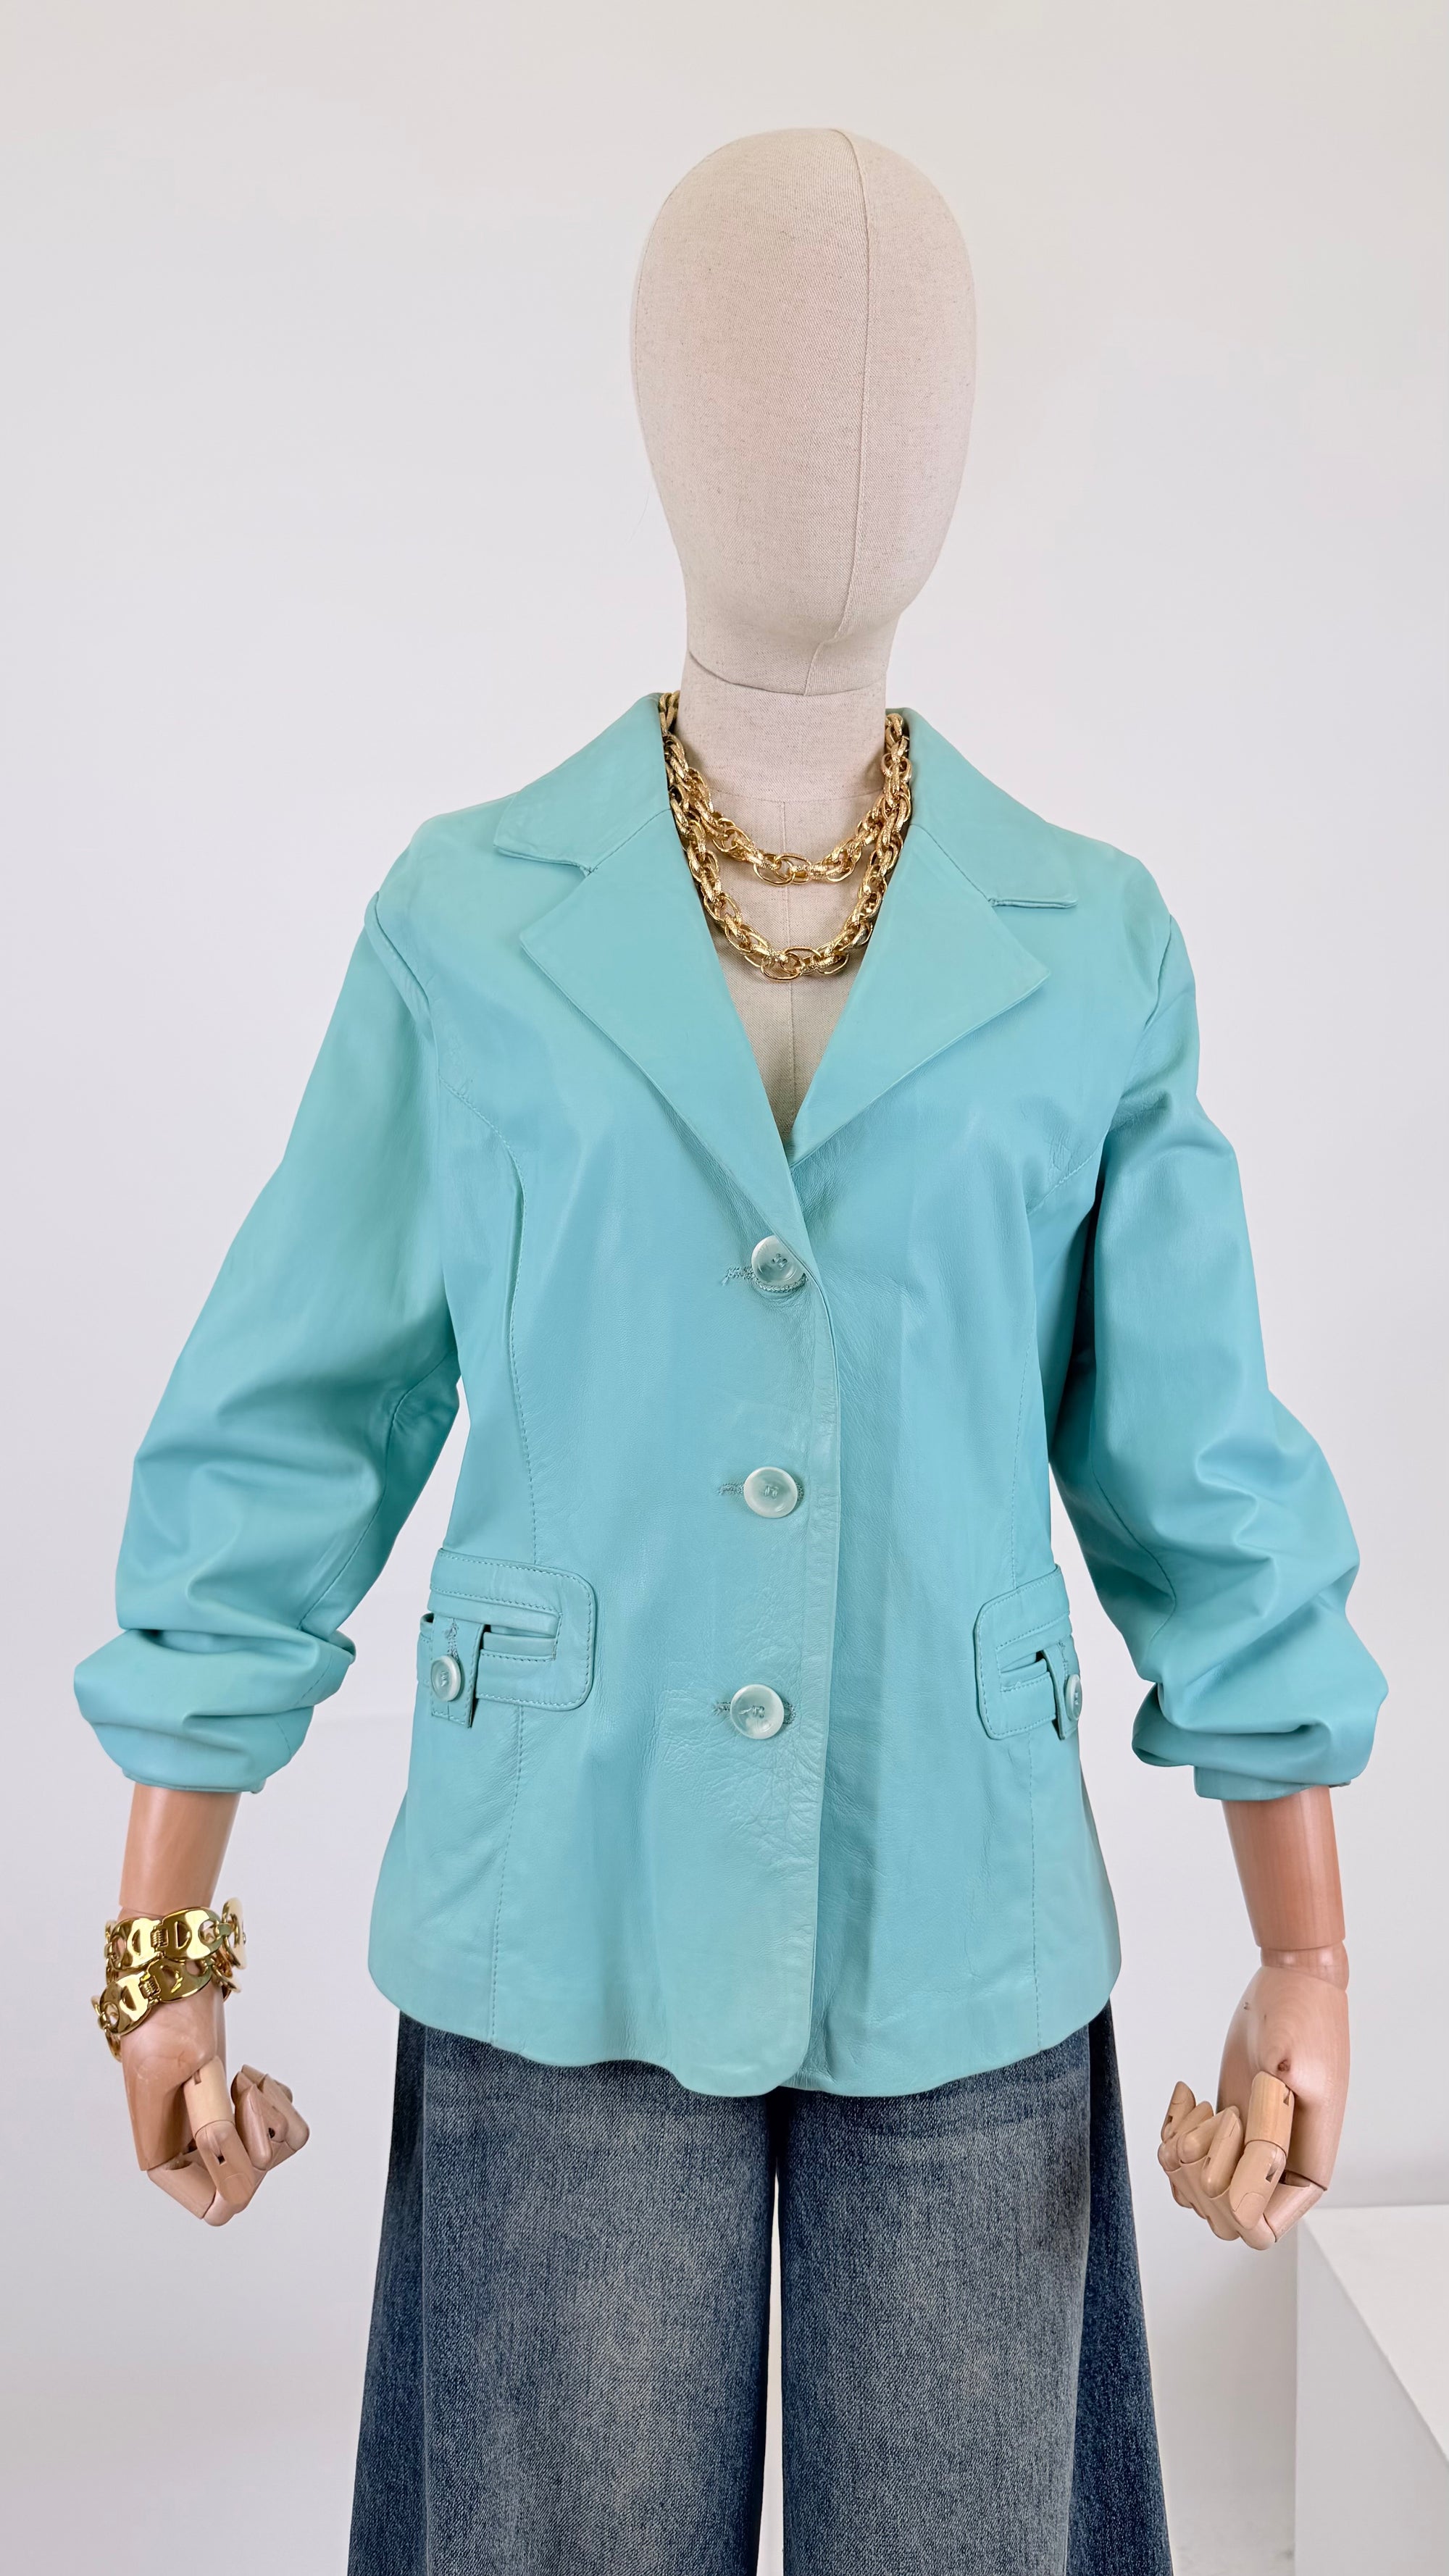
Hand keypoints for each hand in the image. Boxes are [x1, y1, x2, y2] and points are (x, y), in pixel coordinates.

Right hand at [119, 1983, 308, 2225]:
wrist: (179, 1973)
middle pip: (251, 2179)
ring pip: (273, 2152)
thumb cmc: (171, 2016)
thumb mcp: (192, 2069)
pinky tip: (255, 2077)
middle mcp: (190, 2149)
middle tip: (241, 2089)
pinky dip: (279, 2100)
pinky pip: (281, 2125)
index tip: (237, 2128)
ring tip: (245, 2078)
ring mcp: (216, 2129)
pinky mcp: (237, 2109)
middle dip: (260, 2134)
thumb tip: (236, 2194)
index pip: (215, 2206)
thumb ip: (214, 2130)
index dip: (239, 2176)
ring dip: (273, 2113)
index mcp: (163, 2154)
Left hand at [1158, 1957, 1348, 2249]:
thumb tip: (1246, 2218)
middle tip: (1214, 2111)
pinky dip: (1170, 2132)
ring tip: (1195, 2105)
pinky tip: (1185, 2094)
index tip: (1236, 2125)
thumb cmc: (1301, 2024)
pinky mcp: (1221, 2132)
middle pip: (1218, 2215)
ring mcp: (1245, 2153)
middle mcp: (1275, 2173)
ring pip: (1193, 2193)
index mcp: (1305, 2173)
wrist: (1289, 1984)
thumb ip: (1267, 2147)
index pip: (1257, 2230)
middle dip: (1199, 2167)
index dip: (1230, 2194)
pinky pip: (1180, 2163)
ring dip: (1179, 2153)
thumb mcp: (1285, 2081)